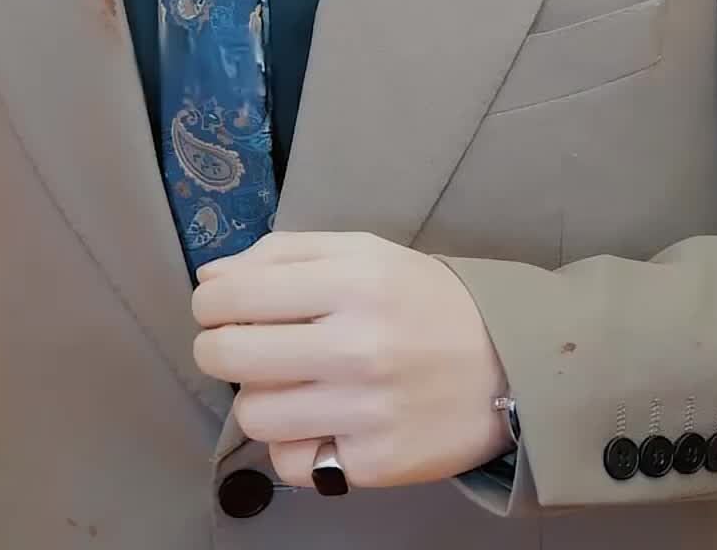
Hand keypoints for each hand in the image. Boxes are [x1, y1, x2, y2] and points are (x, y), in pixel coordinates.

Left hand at [192, 230, 510, 488]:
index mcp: (353, 282)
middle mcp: (358, 347)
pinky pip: (292, 463)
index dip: (209, 301)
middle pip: (230, 355)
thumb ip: (284, 253)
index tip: (216, 305)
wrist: (507, 366)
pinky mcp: (375, 464)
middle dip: (215, 347)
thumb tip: (212, 276)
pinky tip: (320, 420)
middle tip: (235, 345)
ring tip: (287, 383)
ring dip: (258, 397)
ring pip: (254, 414)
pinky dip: (294, 444)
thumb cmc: (422, 301)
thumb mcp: (363, 252)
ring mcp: (367, 411)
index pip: (236, 294)